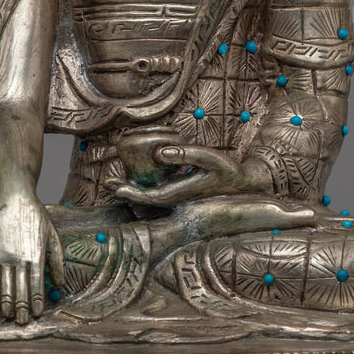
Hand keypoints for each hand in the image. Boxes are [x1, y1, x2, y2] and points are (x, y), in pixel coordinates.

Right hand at [0, 191, 64, 324]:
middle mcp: (20, 259)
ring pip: (4, 286)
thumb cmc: (37, 216)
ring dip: (6, 303)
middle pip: (20, 290)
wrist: (14, 196)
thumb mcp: (53, 236)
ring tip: (8, 316)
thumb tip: (60, 285)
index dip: (36, 302)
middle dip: (21, 309)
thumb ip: (57, 261)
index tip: (36, 315)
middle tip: (21, 324)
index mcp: (37, 256)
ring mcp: (4, 256)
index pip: (36, 286)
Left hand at [113, 144, 271, 207]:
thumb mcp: (209, 158)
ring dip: (134, 190)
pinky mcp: (184, 192)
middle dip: (127, 193)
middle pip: (146, 200)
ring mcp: (181, 198)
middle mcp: (178, 199)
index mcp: (182, 194)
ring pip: (151, 197)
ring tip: (116, 181)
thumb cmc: (227, 170)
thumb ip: (185, 154)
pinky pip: (159, 192)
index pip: (150, 197)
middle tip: (108, 183)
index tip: (115, 187)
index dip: (131, 194)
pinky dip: (145, 186)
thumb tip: (158, 152)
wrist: (245, 183)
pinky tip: (138, 177)